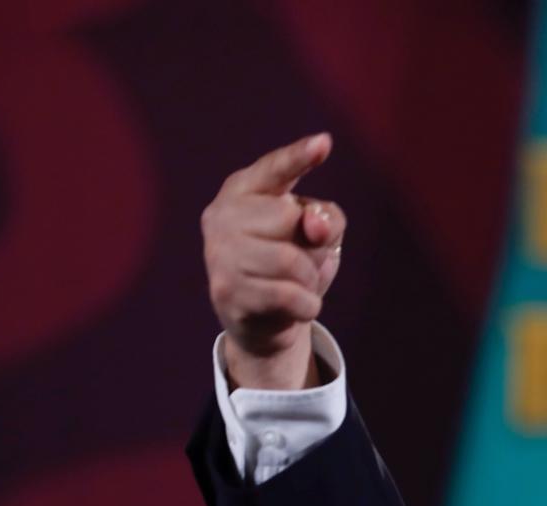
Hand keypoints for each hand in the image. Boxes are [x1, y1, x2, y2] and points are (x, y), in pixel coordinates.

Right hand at [202, 133, 347, 389]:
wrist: (261, 321)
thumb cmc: (291, 264)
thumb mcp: (317, 234)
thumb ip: (327, 217)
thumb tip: (313, 224)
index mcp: (243, 189)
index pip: (275, 169)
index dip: (299, 157)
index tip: (324, 142)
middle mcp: (222, 215)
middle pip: (290, 218)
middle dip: (311, 247)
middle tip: (299, 261)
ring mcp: (219, 254)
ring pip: (291, 261)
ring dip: (310, 279)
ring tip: (297, 284)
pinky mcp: (227, 292)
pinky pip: (290, 296)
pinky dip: (307, 305)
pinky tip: (297, 306)